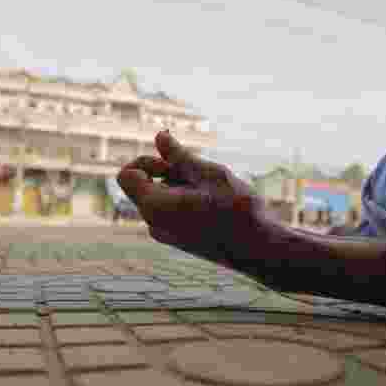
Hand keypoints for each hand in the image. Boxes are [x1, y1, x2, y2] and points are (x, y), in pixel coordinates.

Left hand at [117, 130, 274, 268]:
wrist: (259, 249)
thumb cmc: (236, 209)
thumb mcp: (209, 174)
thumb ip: (180, 156)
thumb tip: (159, 136)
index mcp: (154, 207)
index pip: (126, 175)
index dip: (146, 162)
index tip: (173, 165)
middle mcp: (153, 224)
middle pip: (145, 185)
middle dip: (167, 173)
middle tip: (199, 177)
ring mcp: (165, 235)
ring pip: (161, 197)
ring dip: (180, 186)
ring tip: (212, 192)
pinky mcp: (178, 240)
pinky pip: (171, 211)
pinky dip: (186, 200)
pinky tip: (213, 204)